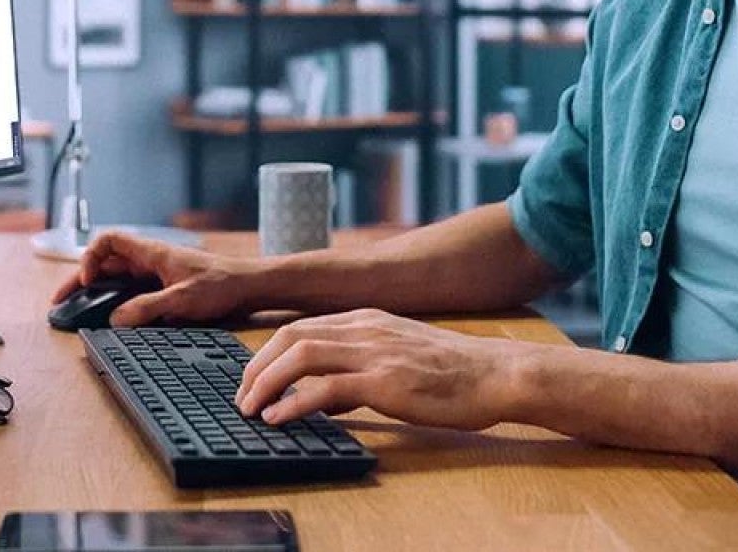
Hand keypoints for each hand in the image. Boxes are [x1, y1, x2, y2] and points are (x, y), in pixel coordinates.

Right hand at [49, 231, 259, 326]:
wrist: (250, 286)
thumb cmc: (222, 284)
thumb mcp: (182, 300)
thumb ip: (147, 309)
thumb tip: (114, 319)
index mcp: (152, 252)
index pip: (108, 241)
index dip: (90, 257)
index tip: (88, 280)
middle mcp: (150, 260)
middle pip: (106, 263)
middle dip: (81, 280)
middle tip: (62, 301)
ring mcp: (156, 273)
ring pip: (117, 278)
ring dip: (97, 291)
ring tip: (77, 309)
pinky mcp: (165, 286)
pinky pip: (132, 290)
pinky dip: (116, 300)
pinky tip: (109, 316)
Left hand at [235, 309, 520, 430]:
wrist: (495, 373)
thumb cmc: (453, 371)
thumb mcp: (397, 357)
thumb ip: (358, 369)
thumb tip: (321, 396)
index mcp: (366, 319)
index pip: (299, 328)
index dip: (266, 354)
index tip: (251, 380)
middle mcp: (364, 329)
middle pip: (289, 336)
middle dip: (255, 366)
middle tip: (242, 397)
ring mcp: (374, 352)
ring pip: (300, 355)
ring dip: (266, 382)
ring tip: (251, 409)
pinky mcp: (385, 381)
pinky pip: (326, 388)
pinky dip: (294, 402)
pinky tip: (280, 418)